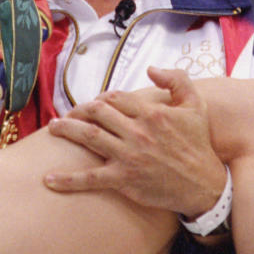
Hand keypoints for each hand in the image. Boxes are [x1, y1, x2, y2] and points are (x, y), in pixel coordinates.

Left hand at [44, 65, 227, 218]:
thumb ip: (176, 79)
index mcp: (151, 112)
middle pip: (97, 113)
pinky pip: (90, 178)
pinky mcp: (124, 180)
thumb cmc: (198, 144)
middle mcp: (137, 132)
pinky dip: (67, 179)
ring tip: (52, 128)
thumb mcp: (195, 105)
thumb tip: (151, 69)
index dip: (101, 98)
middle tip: (68, 114)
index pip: (115, 97)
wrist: (204, 185)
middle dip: (79, 111)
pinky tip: (49, 179)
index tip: (94, 104)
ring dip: (67, 130)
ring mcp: (129, 156)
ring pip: (89, 137)